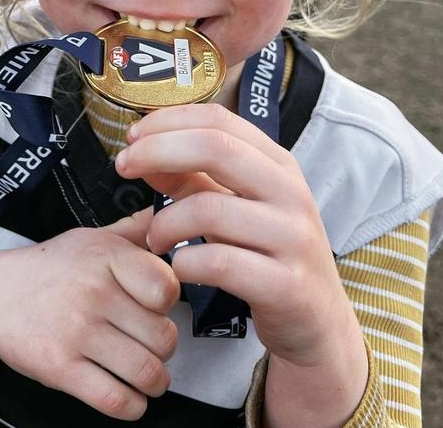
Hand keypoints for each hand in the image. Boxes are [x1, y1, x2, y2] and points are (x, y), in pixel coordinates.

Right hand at [0, 210, 179, 419]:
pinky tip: (131, 396)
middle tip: (153, 345)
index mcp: (106, 255)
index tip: (158, 306)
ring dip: (156, 381)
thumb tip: (170, 217)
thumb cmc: (51, 267)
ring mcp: (77, 331)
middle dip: (166, 347)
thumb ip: (134, 229)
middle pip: (163, 335)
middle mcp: (94, 291)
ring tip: (150, 375)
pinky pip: (116, 400)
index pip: (167, 287)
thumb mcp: (91, 238)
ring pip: (146, 371)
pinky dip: (133, 406)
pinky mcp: (60, 368)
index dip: (170, 302)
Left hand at [115, 104, 359, 367]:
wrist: (319, 323)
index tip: (133, 135)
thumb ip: (190, 179)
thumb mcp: (233, 207)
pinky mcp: (286, 284)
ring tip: (153, 239)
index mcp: (277, 164)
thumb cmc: (266, 256)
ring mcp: (292, 236)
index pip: (219, 120)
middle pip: (216, 147)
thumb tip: (141, 150)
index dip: (169, 121)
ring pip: (210, 208)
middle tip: (123, 166)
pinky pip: (220, 263)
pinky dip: (186, 262)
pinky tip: (179, 267)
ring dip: (164, 222)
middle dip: (158, 150)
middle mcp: (290, 191)